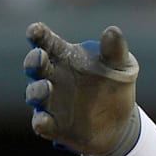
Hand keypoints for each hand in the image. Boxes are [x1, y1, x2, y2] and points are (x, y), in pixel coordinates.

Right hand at [22, 22, 140, 155]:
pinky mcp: (52, 125)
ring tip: (47, 87)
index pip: (46, 41)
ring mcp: (49, 101)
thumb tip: (113, 30)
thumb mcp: (121, 66)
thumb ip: (115, 50)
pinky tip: (44, 120)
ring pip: (34, 93)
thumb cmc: (116, 86)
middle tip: (39, 56)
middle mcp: (52, 76)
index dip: (37, 34)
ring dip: (37, 90)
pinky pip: (41, 123)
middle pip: (34, 65)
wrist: (121, 124)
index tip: (35, 30)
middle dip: (33, 60)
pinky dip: (40, 121)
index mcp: (65, 56)